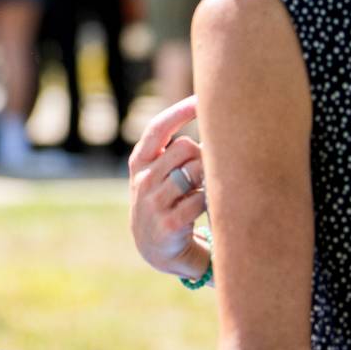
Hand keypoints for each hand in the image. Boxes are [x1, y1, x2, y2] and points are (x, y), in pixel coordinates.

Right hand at [129, 94, 208, 279]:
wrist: (154, 249)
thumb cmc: (165, 201)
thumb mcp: (157, 173)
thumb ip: (173, 150)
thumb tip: (209, 119)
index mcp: (140, 161)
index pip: (158, 128)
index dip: (180, 111)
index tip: (202, 99)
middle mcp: (143, 179)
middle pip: (184, 147)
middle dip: (203, 154)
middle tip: (207, 169)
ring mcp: (154, 201)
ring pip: (194, 171)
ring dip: (208, 177)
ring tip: (207, 187)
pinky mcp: (169, 223)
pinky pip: (200, 199)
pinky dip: (210, 201)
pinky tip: (209, 207)